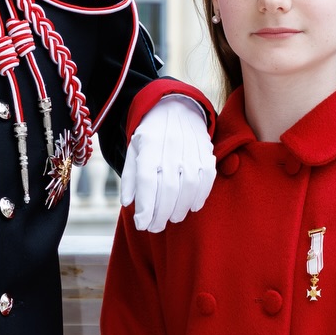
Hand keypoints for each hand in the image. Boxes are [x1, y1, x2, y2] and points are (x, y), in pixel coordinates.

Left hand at [121, 95, 215, 232]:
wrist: (176, 107)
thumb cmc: (151, 135)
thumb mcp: (133, 150)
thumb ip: (130, 177)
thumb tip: (128, 203)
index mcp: (148, 145)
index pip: (146, 181)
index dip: (145, 206)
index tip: (141, 224)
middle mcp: (170, 146)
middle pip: (167, 188)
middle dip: (161, 214)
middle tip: (155, 227)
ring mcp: (191, 149)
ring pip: (188, 186)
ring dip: (180, 208)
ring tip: (172, 219)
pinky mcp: (206, 152)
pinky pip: (206, 178)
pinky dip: (200, 196)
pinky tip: (192, 207)